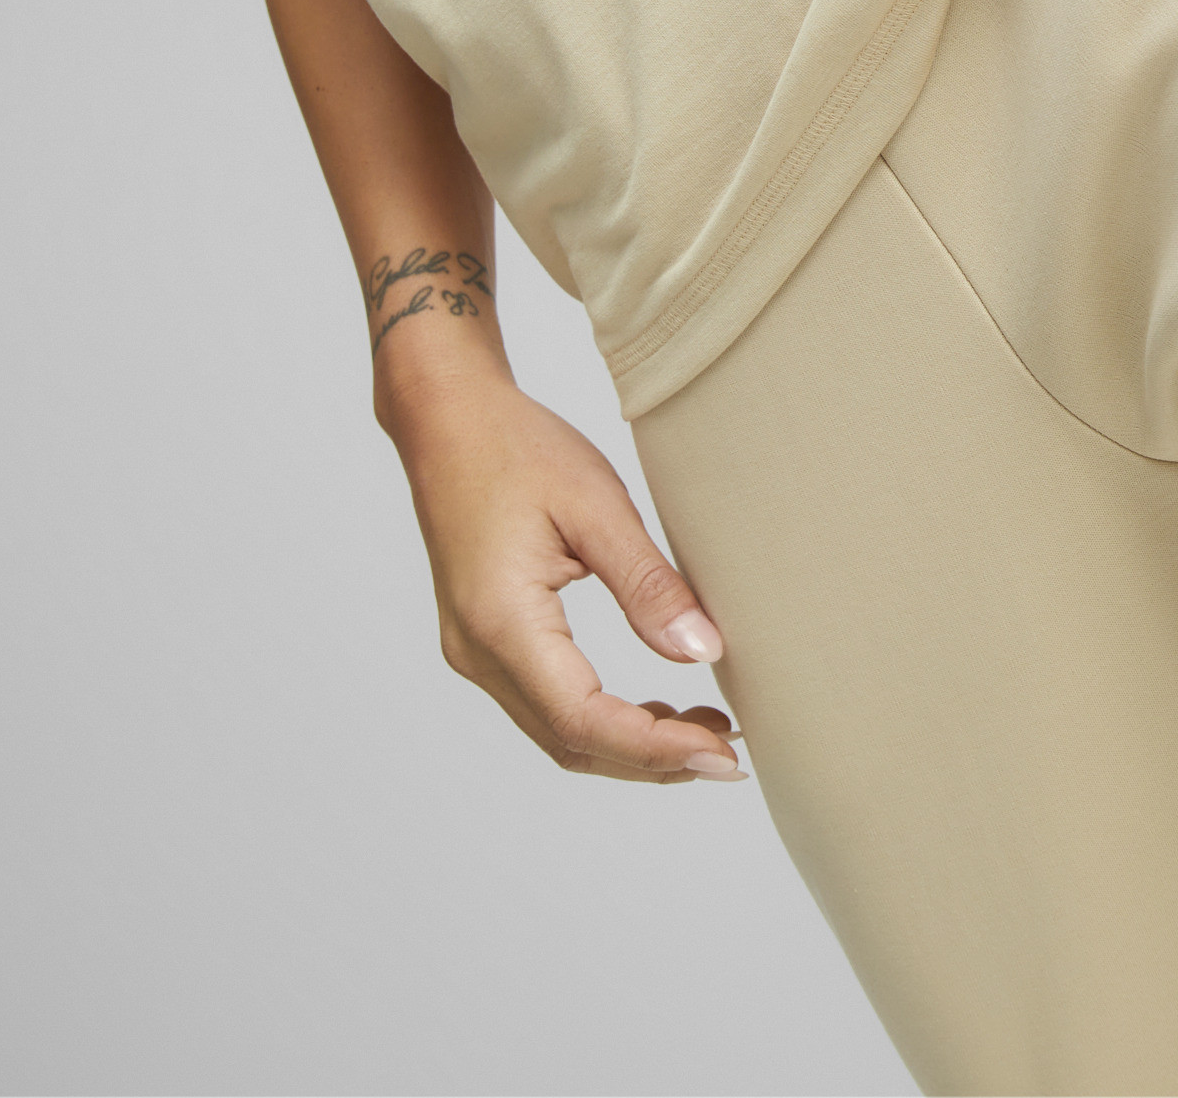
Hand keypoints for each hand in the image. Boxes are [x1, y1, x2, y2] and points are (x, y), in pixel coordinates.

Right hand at [381, 367, 744, 783]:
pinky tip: (655, 704)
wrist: (448, 418)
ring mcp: (474, 651)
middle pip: (570, 742)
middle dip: (652, 760)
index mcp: (502, 622)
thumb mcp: (596, 507)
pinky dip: (603, 718)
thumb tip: (703, 654)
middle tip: (729, 756)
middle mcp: (478, 652)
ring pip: (558, 732)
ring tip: (704, 733)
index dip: (656, 748)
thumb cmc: (518, 448)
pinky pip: (547, 704)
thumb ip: (648, 585)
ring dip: (630, 744)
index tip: (723, 755)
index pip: (583, 720)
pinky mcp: (485, 640)